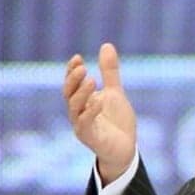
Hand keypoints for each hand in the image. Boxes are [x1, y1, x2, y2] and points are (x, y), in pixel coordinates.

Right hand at [63, 43, 136, 183]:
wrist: (125, 148)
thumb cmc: (117, 121)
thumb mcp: (115, 92)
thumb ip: (110, 72)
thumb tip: (106, 45)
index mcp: (83, 102)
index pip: (72, 84)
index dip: (71, 71)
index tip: (77, 57)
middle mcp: (78, 113)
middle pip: (69, 95)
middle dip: (72, 81)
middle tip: (81, 67)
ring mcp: (83, 126)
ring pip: (74, 109)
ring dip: (81, 94)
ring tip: (91, 80)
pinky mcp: (91, 138)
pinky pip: (85, 124)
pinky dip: (90, 112)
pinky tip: (98, 101)